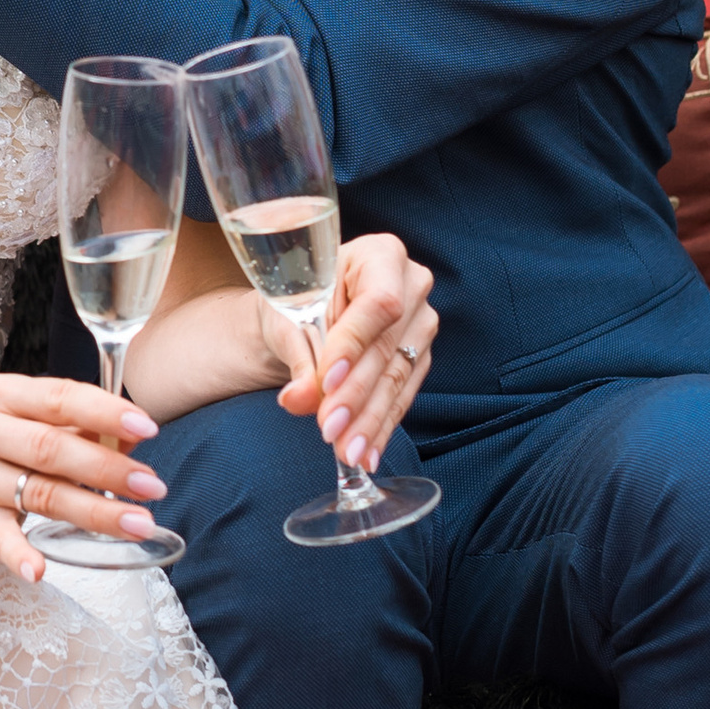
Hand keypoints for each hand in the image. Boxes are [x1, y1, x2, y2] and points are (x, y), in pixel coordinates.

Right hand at [0, 374, 166, 582]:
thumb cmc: (8, 445)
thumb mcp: (38, 421)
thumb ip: (85, 426)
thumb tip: (136, 437)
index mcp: (2, 394)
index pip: (59, 398)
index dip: (105, 412)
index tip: (149, 428)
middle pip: (50, 448)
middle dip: (108, 468)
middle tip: (153, 486)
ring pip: (40, 494)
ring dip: (95, 512)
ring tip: (139, 523)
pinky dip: (18, 554)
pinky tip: (39, 569)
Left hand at [272, 233, 435, 473]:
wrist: (302, 313)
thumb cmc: (294, 301)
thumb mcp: (288, 320)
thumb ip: (298, 358)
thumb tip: (299, 399)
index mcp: (381, 255)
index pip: (378, 304)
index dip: (354, 345)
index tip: (326, 383)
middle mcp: (412, 285)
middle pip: (387, 347)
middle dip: (357, 395)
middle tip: (330, 430)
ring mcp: (422, 323)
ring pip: (396, 378)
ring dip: (370, 420)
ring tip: (347, 452)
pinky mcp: (420, 357)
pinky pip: (402, 396)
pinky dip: (380, 427)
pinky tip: (367, 453)